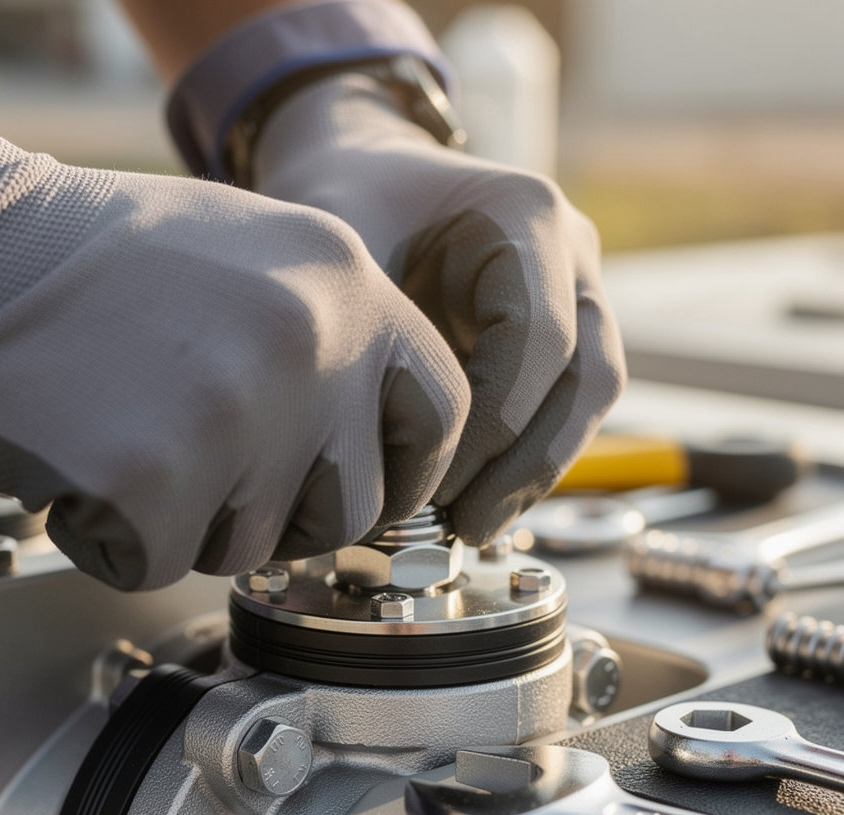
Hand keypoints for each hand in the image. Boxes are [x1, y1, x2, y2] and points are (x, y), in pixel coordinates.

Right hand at [0, 87, 468, 588]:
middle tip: (217, 474)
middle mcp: (313, 344)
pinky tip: (88, 465)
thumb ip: (332, 340)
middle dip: (290, 516)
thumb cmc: (103, 260)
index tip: (370, 490)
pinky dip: (126, 536)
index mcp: (345, 284)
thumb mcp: (254, 256)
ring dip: (200, 522)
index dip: (408, 470)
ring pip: (258, 546)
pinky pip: (169, 562)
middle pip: (353, 507)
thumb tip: (367, 438)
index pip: (440, 411)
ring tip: (137, 440)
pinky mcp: (157, 479)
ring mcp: (240, 413)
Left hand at [254, 73, 625, 545]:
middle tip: (464, 526)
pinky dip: (525, 458)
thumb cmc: (350, 197)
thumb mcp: (346, 246)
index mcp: (527, 215)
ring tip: (472, 527)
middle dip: (526, 463)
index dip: (494, 424)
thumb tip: (377, 458)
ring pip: (587, 399)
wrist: (364, 168)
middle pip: (587, 376)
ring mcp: (574, 291)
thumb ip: (374, 334)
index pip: (540, 339)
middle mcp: (571, 253)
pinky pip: (563, 405)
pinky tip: (477, 502)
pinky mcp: (559, 330)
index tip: (432, 479)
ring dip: (534, 471)